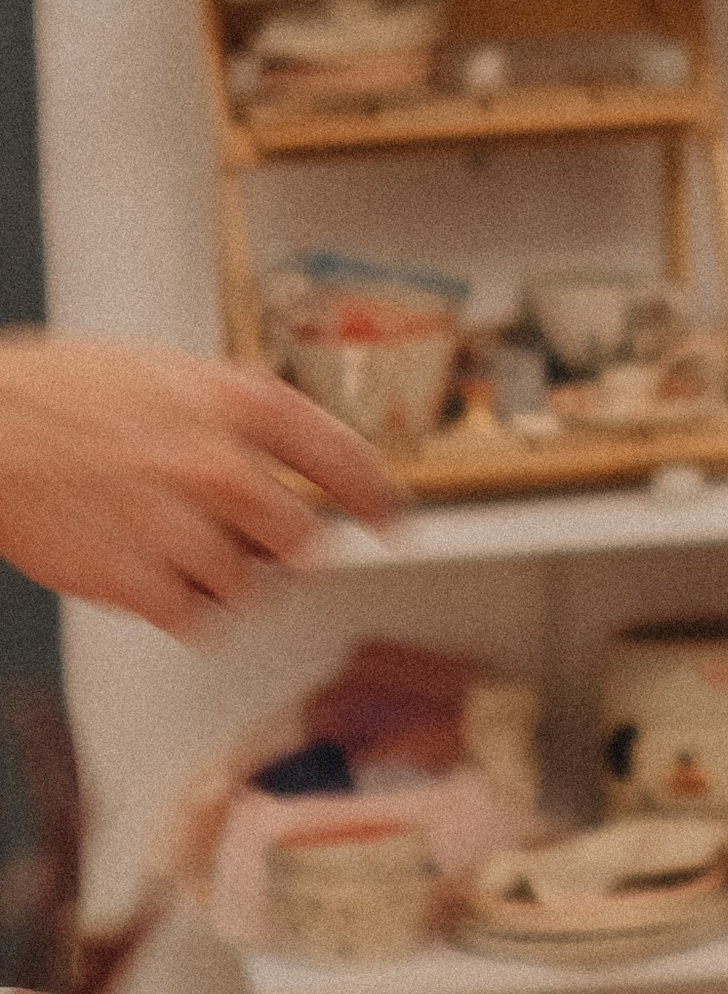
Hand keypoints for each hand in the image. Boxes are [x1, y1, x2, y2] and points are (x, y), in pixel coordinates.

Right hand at [0, 336, 398, 639]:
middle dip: (281, 549)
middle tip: (241, 538)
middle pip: (301, 540)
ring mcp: (179, 526)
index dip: (378, 500)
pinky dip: (184, 608)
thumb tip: (299, 466)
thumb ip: (238, 417)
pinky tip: (150, 573)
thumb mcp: (169, 375)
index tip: (396, 527)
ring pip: (251, 588)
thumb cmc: (65, 394)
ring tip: (173, 545)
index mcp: (236, 402)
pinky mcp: (136, 581)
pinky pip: (198, 619)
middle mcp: (219, 464)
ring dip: (226, 579)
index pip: (342, 458)